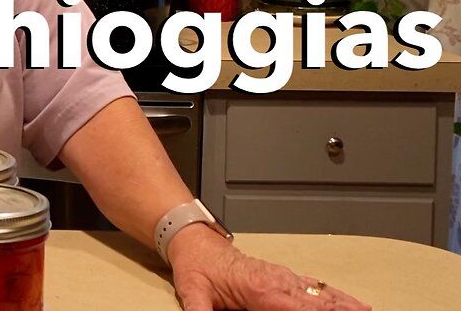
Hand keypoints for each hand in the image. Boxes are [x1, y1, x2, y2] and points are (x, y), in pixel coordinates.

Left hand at [169, 225, 370, 310]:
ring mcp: (282, 277)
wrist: (195, 242)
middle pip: (317, 302)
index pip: (298, 309)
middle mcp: (276, 281)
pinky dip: (336, 296)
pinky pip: (315, 287)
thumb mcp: (192, 292)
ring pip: (321, 294)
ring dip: (346, 304)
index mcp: (259, 289)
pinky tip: (353, 303)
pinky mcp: (283, 276)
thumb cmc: (195, 266)